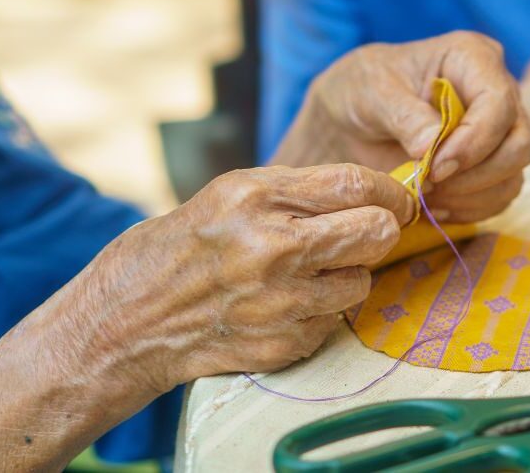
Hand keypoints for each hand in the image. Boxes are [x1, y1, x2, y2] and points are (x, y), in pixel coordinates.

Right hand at [83, 163, 414, 390]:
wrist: (131, 318)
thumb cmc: (188, 244)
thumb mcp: (234, 193)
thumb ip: (301, 189)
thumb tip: (374, 191)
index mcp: (256, 197)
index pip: (356, 185)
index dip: (390, 192)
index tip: (398, 199)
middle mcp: (271, 248)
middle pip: (375, 233)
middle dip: (381, 230)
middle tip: (370, 233)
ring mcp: (278, 301)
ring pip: (362, 281)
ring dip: (348, 275)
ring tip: (313, 272)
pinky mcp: (282, 343)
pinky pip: (334, 321)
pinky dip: (321, 311)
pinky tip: (287, 304)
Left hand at [274, 31, 529, 223]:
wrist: (353, 120)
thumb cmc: (362, 90)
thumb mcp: (372, 92)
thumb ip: (403, 115)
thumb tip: (432, 147)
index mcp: (474, 58)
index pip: (499, 102)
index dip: (474, 140)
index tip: (435, 166)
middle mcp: (498, 93)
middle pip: (517, 143)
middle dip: (476, 174)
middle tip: (429, 183)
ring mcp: (500, 132)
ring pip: (513, 175)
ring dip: (471, 196)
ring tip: (426, 194)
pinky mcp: (493, 165)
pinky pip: (499, 197)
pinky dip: (469, 209)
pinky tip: (435, 204)